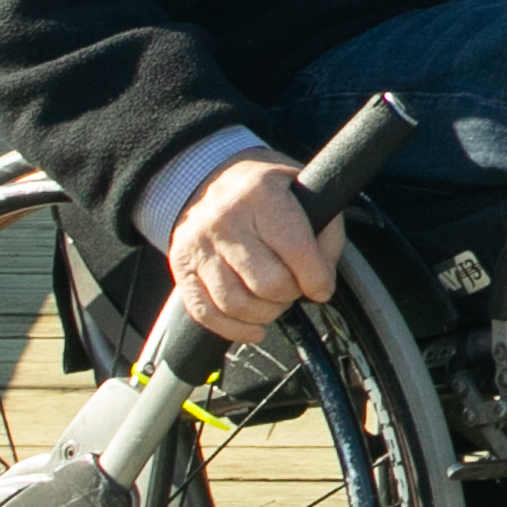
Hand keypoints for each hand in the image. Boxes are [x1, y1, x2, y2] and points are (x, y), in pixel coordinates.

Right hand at [170, 163, 335, 344]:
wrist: (210, 177)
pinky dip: (234, 329)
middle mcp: (225, 218)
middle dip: (290, 295)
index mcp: (261, 194)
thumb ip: (325, 233)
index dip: (316, 279)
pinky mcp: (181, 265)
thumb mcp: (304, 192)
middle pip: (266, 283)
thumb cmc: (266, 190)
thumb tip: (323, 279)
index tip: (322, 288)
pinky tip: (254, 327)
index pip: (296, 250)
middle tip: (295, 288)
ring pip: (235, 303)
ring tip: (275, 303)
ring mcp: (198, 243)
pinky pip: (205, 312)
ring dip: (264, 314)